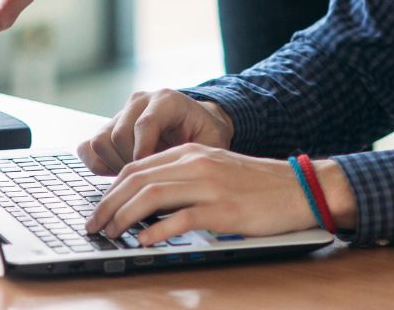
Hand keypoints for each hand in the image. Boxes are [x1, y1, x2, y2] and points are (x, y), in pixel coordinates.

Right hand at [76, 89, 233, 175]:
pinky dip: (98, 165)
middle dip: (131, 164)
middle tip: (147, 181)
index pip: (145, 123)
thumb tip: (178, 185)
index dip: (144, 153)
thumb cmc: (206, 134)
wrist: (198, 122)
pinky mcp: (107, 126)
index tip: (151, 174)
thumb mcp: (212, 142)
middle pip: (119, 135)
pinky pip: (87, 147)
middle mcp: (140, 102)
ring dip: (115, 166)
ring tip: (137, 178)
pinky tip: (119, 174)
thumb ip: (197, 157)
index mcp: (167, 101)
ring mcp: (121, 113)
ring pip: (100, 142)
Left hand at [83, 144, 335, 244]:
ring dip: (123, 217)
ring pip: (151, 196)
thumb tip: (146, 199)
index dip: (111, 189)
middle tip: (94, 224)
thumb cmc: (258, 185)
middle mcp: (197, 164)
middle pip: (137, 179)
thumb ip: (184, 177)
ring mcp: (209, 186)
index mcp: (192, 152)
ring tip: (111, 233)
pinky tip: (144, 240)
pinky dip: (156, 230)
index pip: (138, 166)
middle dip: (108, 204)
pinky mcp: (223, 210)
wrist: (299, 188)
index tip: (99, 208)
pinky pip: (180, 219)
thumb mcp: (216, 169)